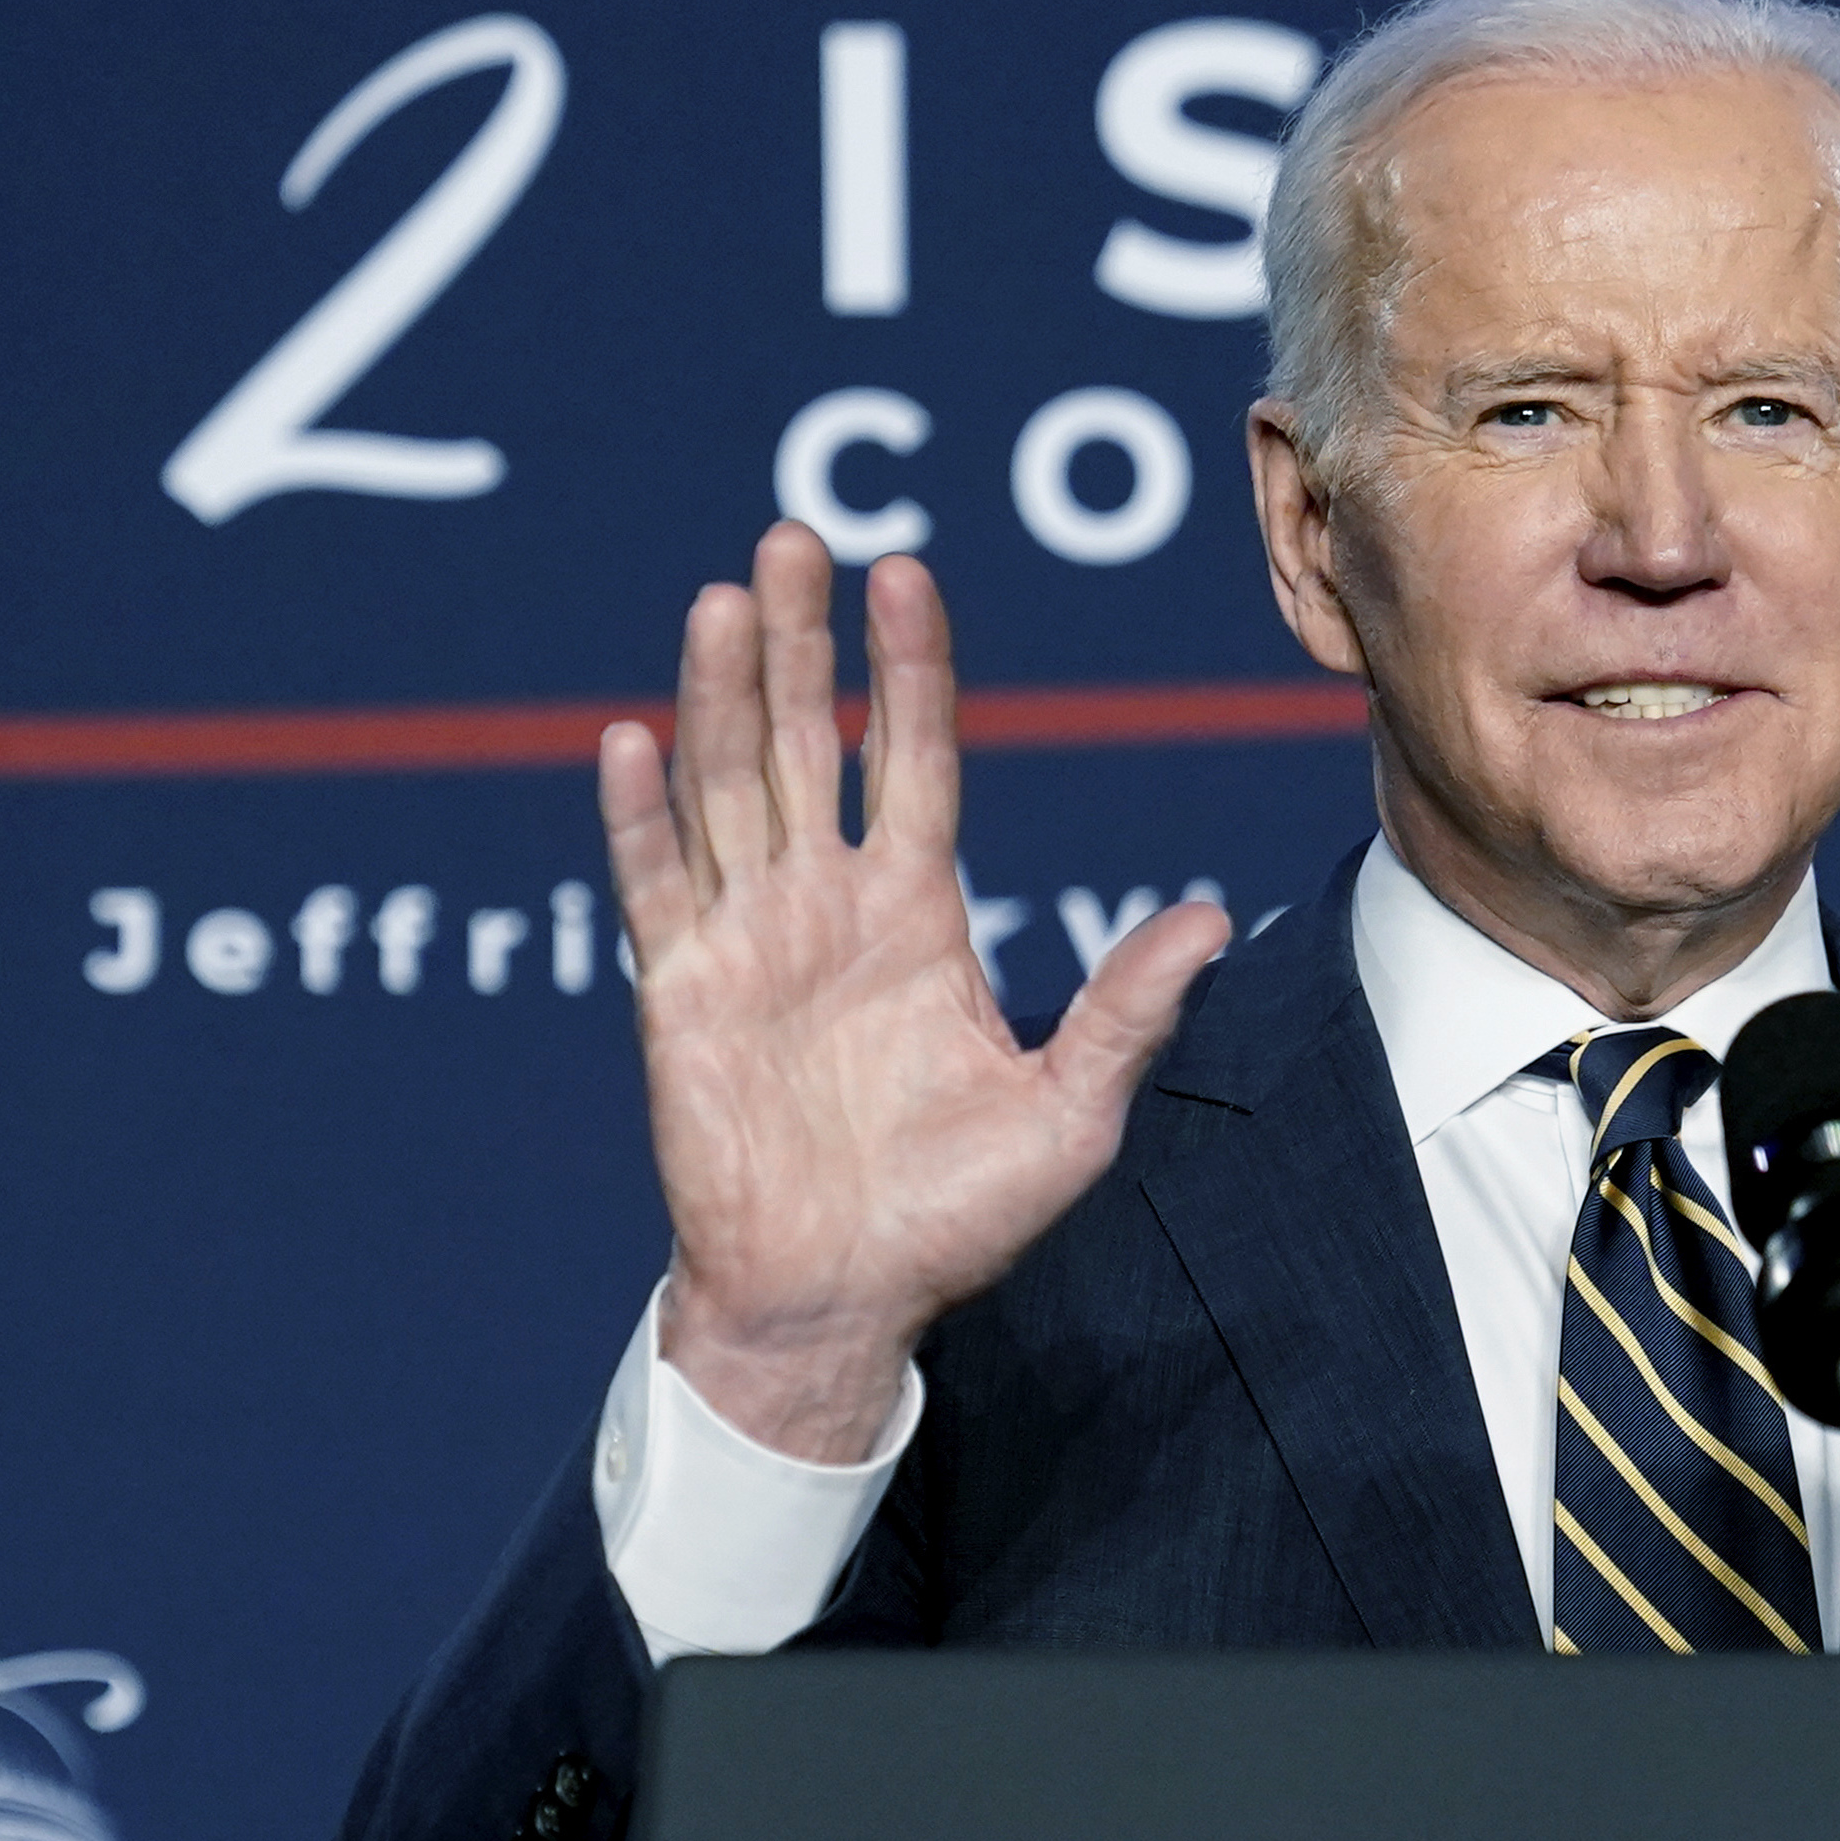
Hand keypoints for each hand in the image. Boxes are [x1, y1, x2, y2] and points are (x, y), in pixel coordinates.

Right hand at [608, 523, 1228, 1459]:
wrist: (838, 1305)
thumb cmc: (953, 1223)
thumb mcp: (1069, 1116)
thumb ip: (1124, 1013)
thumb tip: (1206, 920)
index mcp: (916, 919)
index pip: (914, 761)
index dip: (908, 669)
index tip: (904, 571)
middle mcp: (826, 909)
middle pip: (807, 745)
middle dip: (803, 642)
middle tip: (793, 535)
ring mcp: (747, 944)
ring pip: (728, 788)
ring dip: (723, 693)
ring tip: (726, 598)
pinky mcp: (678, 997)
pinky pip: (654, 889)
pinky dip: (638, 816)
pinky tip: (632, 738)